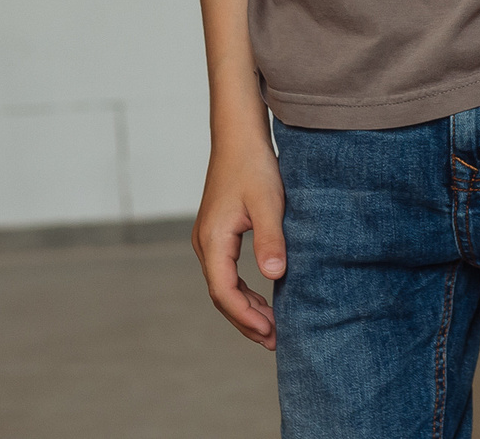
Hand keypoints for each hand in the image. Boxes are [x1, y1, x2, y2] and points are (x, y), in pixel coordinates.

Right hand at [192, 134, 285, 347]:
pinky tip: (263, 300)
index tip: (269, 332)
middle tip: (274, 341)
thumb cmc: (253, 166)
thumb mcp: (268, 203)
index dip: (245, 316)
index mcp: (213, 240)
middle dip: (246, 321)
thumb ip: (270, 240)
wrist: (238, 137)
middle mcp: (204, 244)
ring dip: (245, 308)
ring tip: (272, 328)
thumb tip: (275, 277)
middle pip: (221, 295)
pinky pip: (226, 274)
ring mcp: (208, 240)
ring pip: (223, 286)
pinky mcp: (218, 235)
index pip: (223, 291)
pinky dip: (243, 292)